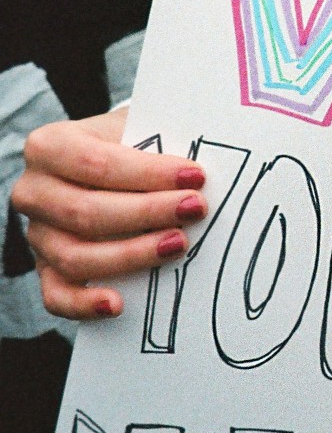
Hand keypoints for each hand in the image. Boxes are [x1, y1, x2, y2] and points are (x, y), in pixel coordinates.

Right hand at [11, 108, 208, 321]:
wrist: (109, 159)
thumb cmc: (128, 144)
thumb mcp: (137, 128)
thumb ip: (156, 144)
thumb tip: (198, 174)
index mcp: (49, 147)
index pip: (96, 163)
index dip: (148, 173)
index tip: (195, 176)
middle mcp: (33, 191)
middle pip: (86, 212)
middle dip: (148, 212)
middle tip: (195, 208)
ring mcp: (37, 234)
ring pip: (76, 256)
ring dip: (131, 255)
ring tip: (178, 244)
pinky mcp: (46, 269)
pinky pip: (57, 296)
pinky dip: (85, 304)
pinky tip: (118, 304)